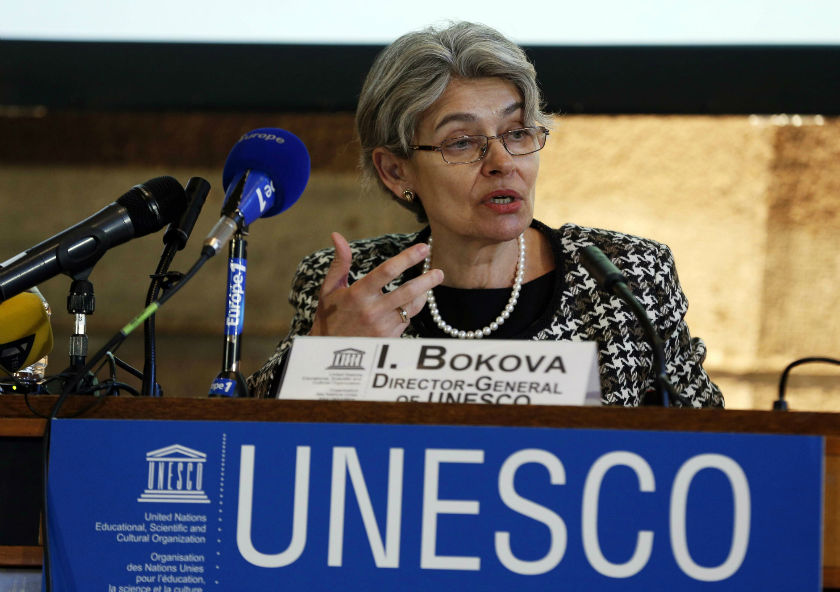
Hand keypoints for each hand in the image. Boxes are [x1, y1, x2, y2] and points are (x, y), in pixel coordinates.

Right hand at [309, 232, 443, 336]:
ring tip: (429, 284)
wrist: (328, 353)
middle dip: (427, 280)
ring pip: (412, 306)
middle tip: (439, 272)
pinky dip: (412, 309)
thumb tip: (338, 236)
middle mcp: (372, 310)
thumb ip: (340, 263)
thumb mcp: (329, 289)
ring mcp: (382, 327)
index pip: (387, 271)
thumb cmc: (329, 316)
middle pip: (408, 291)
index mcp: (357, 294)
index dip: (407, 258)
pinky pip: (407, 320)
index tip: (423, 248)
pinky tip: (411, 302)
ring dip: (423, 294)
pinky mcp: (389, 339)